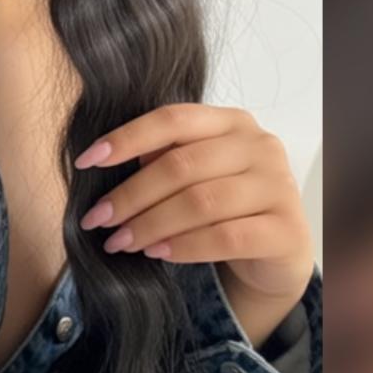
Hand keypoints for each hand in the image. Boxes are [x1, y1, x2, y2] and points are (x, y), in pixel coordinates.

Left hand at [73, 103, 313, 300]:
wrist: (276, 253)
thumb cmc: (225, 207)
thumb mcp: (195, 175)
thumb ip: (163, 159)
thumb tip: (106, 162)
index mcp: (232, 122)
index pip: (173, 119)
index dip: (126, 138)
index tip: (86, 162)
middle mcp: (260, 146)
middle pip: (181, 165)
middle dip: (130, 195)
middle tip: (97, 219)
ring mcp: (278, 186)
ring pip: (201, 202)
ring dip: (150, 224)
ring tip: (120, 242)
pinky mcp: (286, 229)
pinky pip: (226, 237)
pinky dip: (184, 246)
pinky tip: (157, 253)